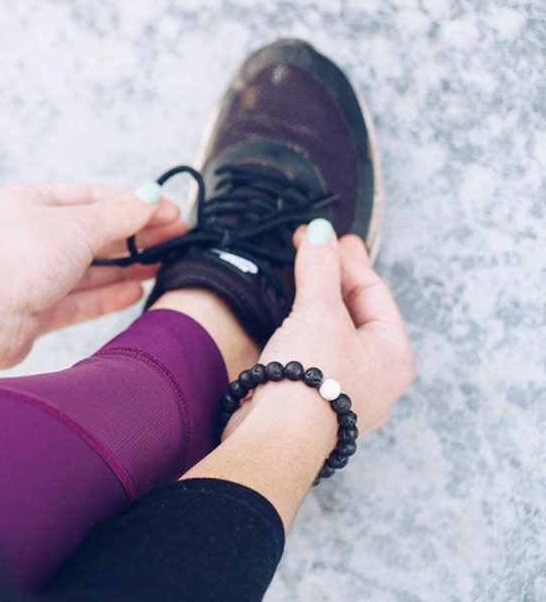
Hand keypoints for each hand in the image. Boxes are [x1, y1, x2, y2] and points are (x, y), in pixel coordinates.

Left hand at [0, 182, 185, 368]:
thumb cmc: (18, 259)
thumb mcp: (79, 225)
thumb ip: (120, 214)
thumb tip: (153, 196)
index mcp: (31, 203)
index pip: (93, 198)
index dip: (134, 204)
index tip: (169, 211)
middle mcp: (32, 238)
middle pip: (96, 233)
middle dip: (137, 235)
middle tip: (176, 236)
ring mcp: (35, 275)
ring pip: (91, 268)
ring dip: (128, 266)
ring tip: (164, 262)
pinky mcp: (39, 310)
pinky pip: (82, 299)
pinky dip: (109, 295)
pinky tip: (137, 290)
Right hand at [226, 222, 414, 439]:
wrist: (276, 439)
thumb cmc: (310, 379)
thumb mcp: (319, 312)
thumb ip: (321, 268)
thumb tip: (319, 231)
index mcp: (394, 354)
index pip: (372, 291)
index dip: (346, 258)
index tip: (322, 234)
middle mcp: (379, 375)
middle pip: (358, 311)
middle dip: (336, 276)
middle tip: (320, 245)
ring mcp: (349, 391)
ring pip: (337, 333)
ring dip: (320, 300)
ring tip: (307, 272)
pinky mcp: (318, 401)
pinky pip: (320, 352)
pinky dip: (308, 327)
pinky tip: (294, 315)